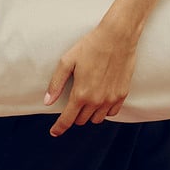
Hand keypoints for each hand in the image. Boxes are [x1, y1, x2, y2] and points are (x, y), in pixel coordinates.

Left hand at [44, 21, 137, 135]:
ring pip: (96, 119)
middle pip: (81, 120)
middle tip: (73, 102)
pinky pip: (111, 113)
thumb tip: (47, 102)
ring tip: (86, 101)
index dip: (59, 127)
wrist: (117, 37)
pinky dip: (104, 111)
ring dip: (89, 114)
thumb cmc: (90, 46)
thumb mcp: (67, 61)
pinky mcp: (122, 95)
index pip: (67, 119)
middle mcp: (96, 100)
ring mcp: (111, 99)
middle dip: (74, 115)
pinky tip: (100, 100)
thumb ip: (56, 84)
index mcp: (81, 93)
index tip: (55, 132)